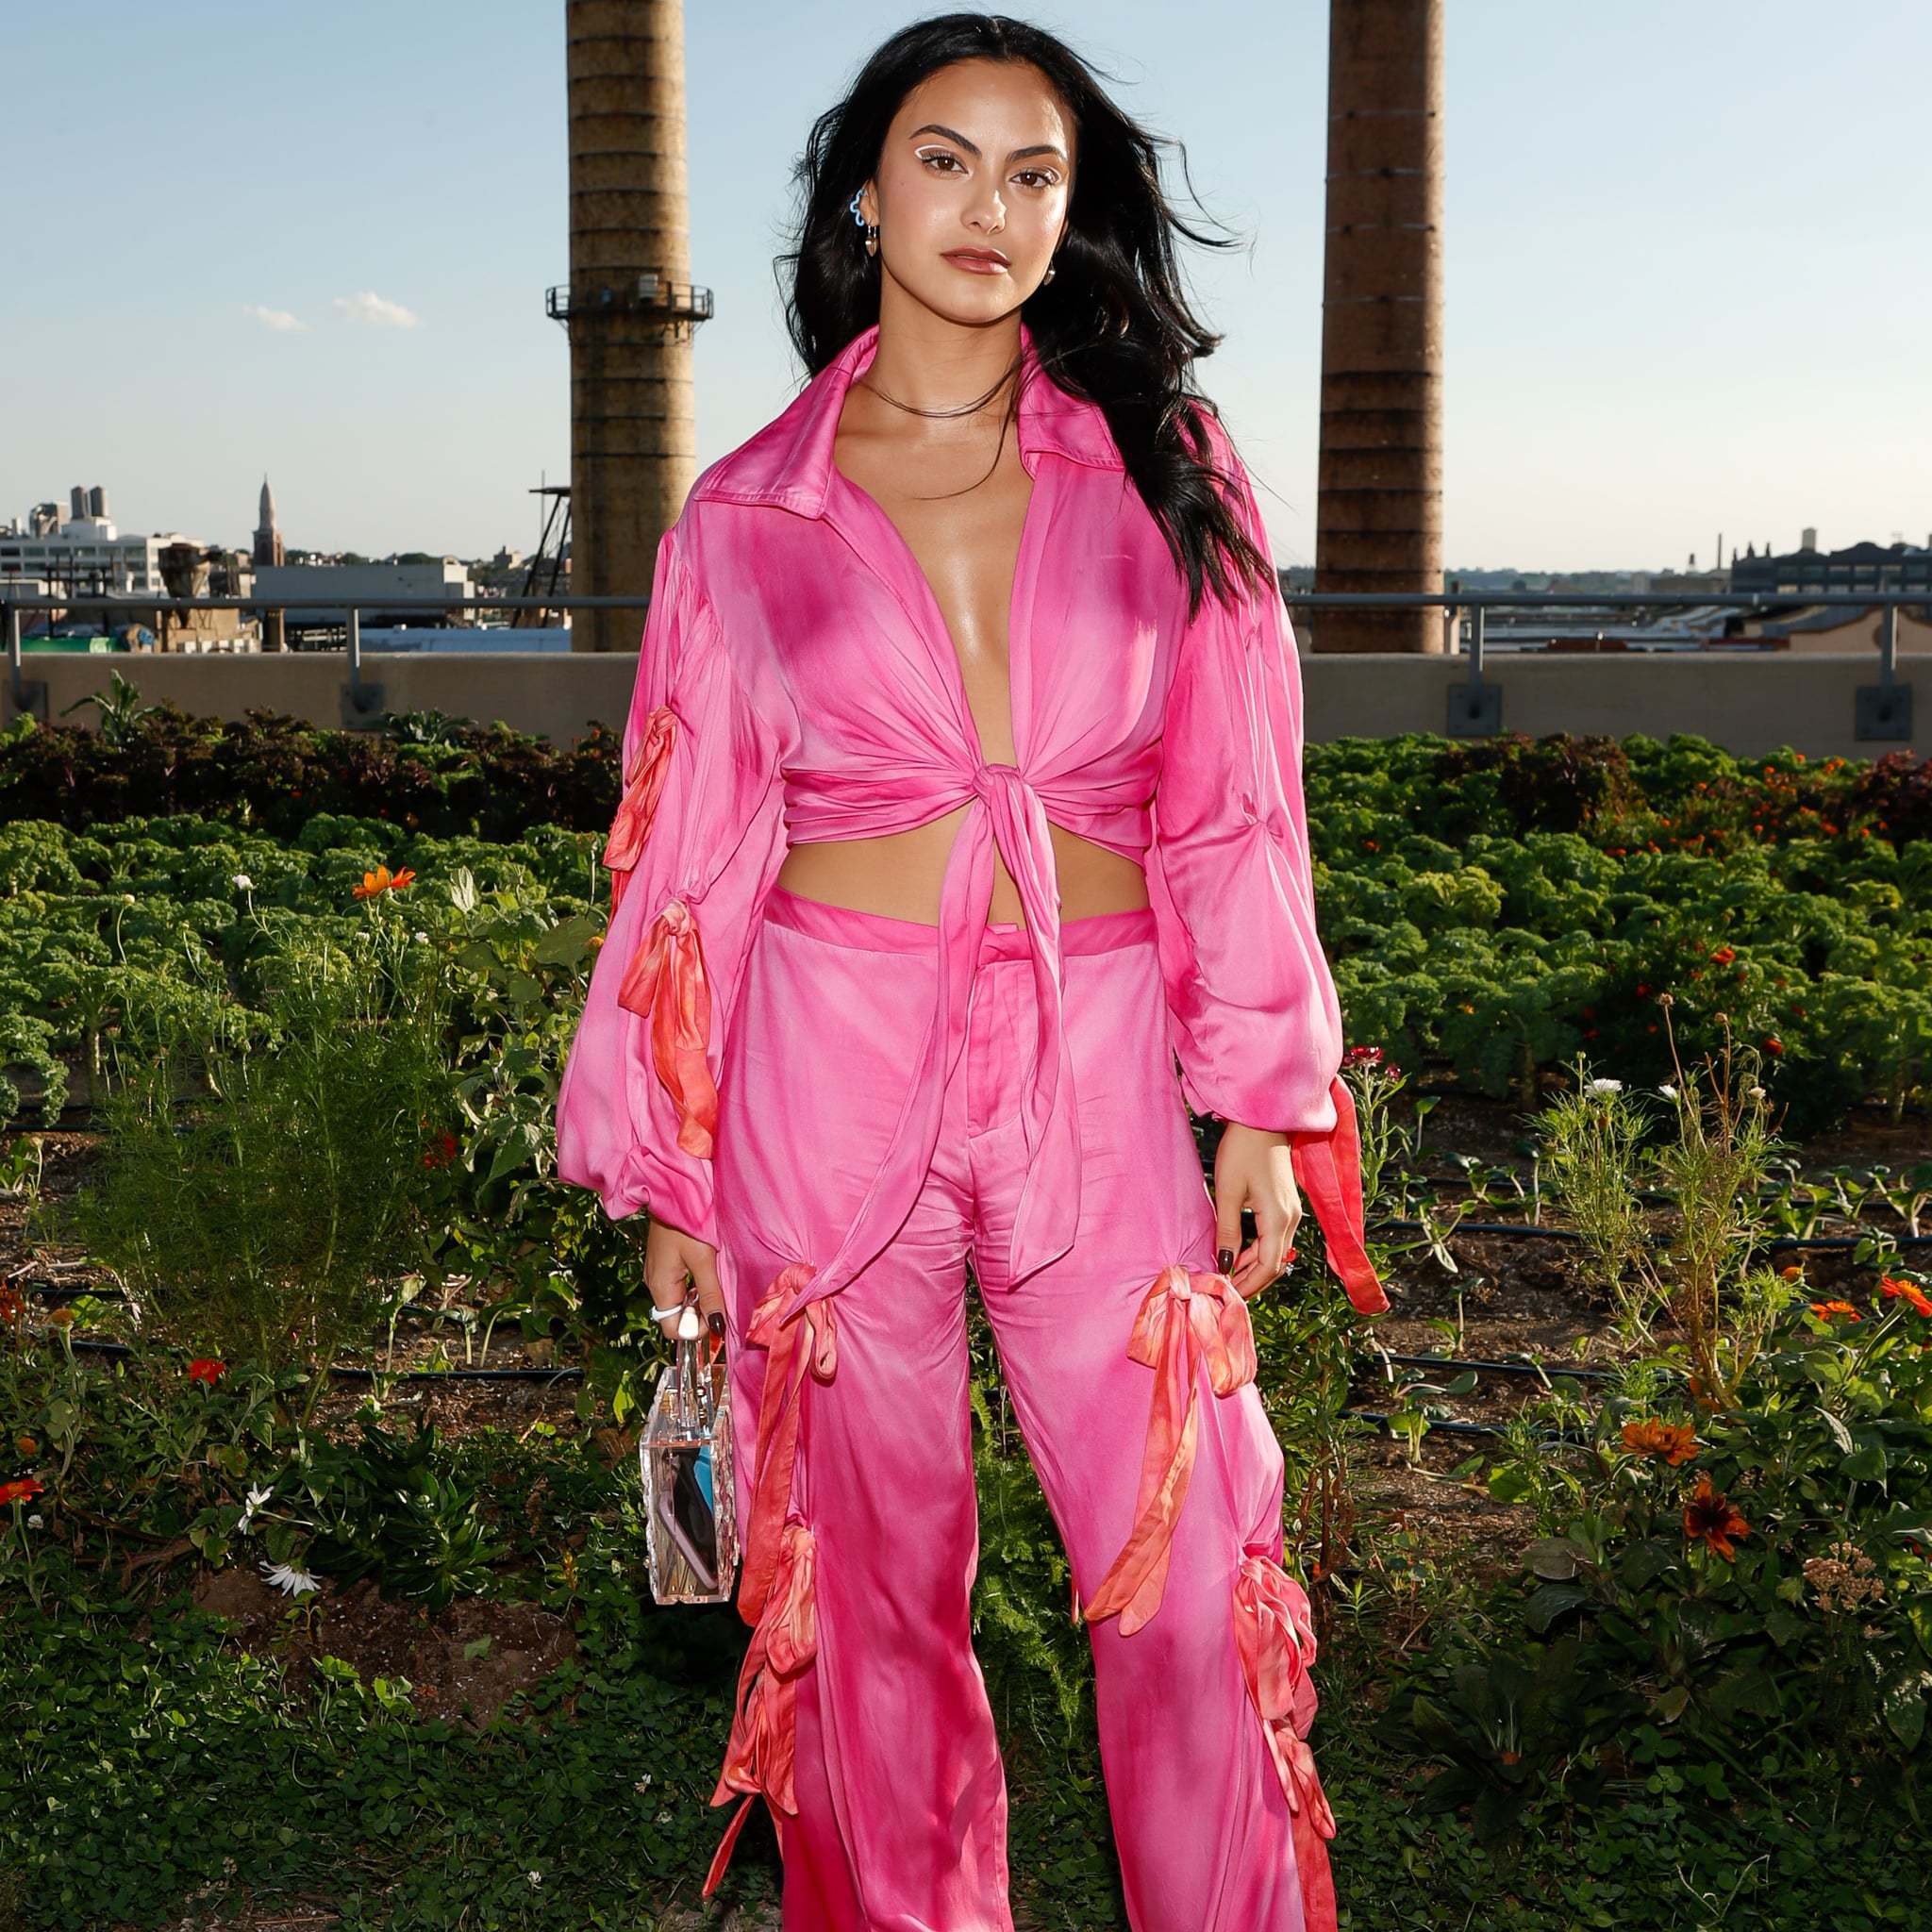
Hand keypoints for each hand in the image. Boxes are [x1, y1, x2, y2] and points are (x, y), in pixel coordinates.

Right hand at [643, 1216, 726, 1340]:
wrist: (672, 1190)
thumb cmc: (687, 1222)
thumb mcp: (703, 1260)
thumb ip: (710, 1295)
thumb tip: (718, 1328)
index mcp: (660, 1288)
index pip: (673, 1330)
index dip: (696, 1330)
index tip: (718, 1316)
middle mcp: (654, 1284)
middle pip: (675, 1317)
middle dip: (699, 1315)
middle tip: (720, 1297)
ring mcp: (657, 1272)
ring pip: (678, 1302)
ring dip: (697, 1301)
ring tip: (715, 1282)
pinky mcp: (663, 1262)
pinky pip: (678, 1286)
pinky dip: (693, 1286)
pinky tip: (706, 1272)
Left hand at [1212, 1122, 1301, 1300]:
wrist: (1262, 1120)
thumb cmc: (1242, 1150)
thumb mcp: (1228, 1192)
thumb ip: (1228, 1232)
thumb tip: (1225, 1266)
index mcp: (1279, 1218)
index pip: (1268, 1267)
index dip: (1248, 1285)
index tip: (1226, 1294)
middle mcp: (1292, 1219)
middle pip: (1276, 1264)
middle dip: (1252, 1281)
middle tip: (1225, 1291)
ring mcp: (1292, 1212)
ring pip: (1276, 1252)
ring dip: (1254, 1267)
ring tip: (1228, 1275)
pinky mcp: (1287, 1205)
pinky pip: (1275, 1238)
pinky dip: (1258, 1251)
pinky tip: (1238, 1253)